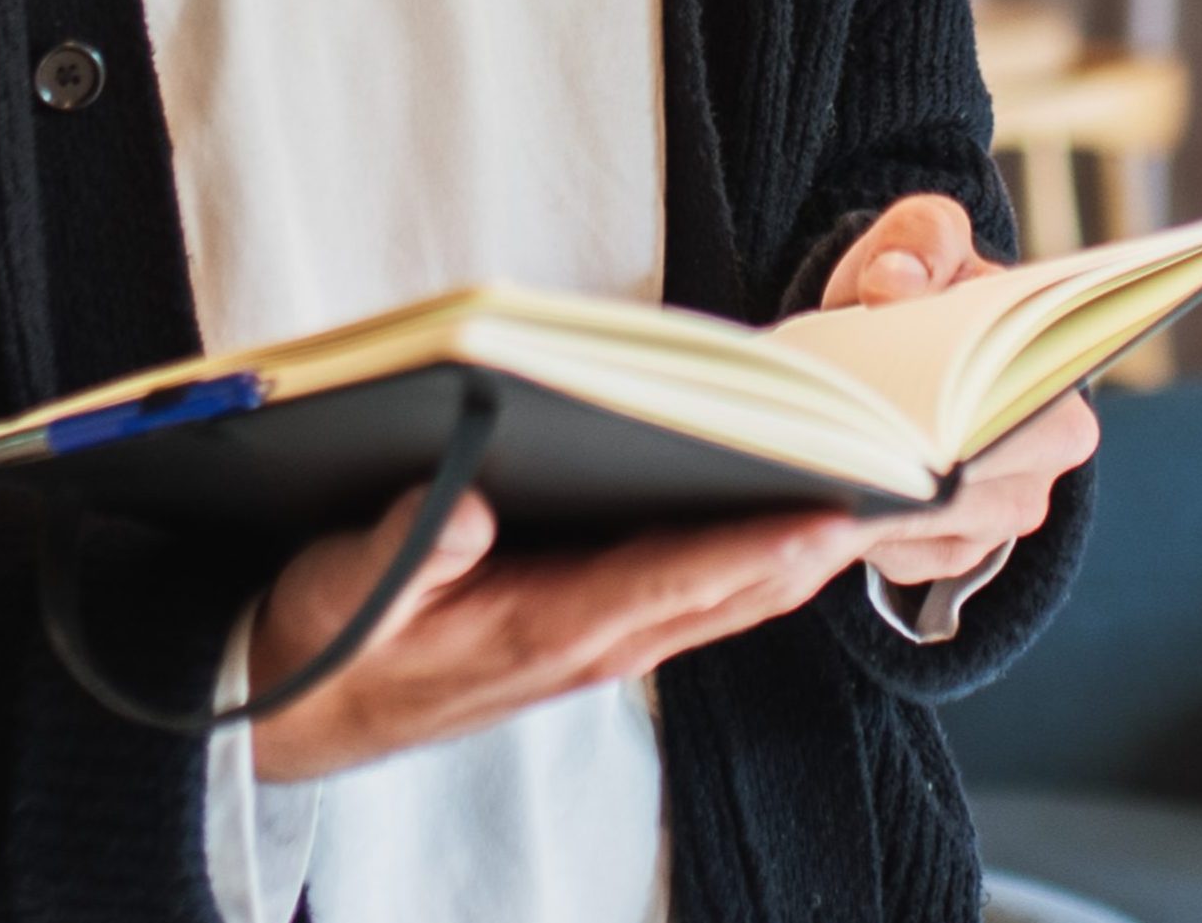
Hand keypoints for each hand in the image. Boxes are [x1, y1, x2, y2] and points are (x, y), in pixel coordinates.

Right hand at [241, 483, 881, 783]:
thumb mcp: (342, 588)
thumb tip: (469, 504)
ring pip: (723, 598)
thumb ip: (404, 550)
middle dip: (814, 545)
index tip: (836, 514)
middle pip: (728, 592)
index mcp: (542, 630)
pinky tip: (782, 516)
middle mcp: (588, 644)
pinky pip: (692, 595)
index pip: (673, 583)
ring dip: (796, 552)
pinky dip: (748, 560)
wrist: (300, 714)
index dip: (756, 547)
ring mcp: (593, 644)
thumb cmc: (327, 640)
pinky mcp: (584, 633)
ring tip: (874, 492)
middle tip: (901, 488)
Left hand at [814, 194, 1100, 590]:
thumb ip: (918, 239)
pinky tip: (820, 494)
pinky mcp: (953, 550)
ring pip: (934, 527)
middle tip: (837, 436)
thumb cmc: (920, 286)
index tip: (899, 394)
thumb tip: (894, 285)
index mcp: (1056, 373)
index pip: (1027, 408)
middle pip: (974, 483)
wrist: (901, 345)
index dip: (961, 404)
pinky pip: (904, 557)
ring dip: (874, 500)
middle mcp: (1048, 456)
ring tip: (816, 461)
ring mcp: (1004, 513)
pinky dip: (859, 531)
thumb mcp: (920, 241)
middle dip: (906, 465)